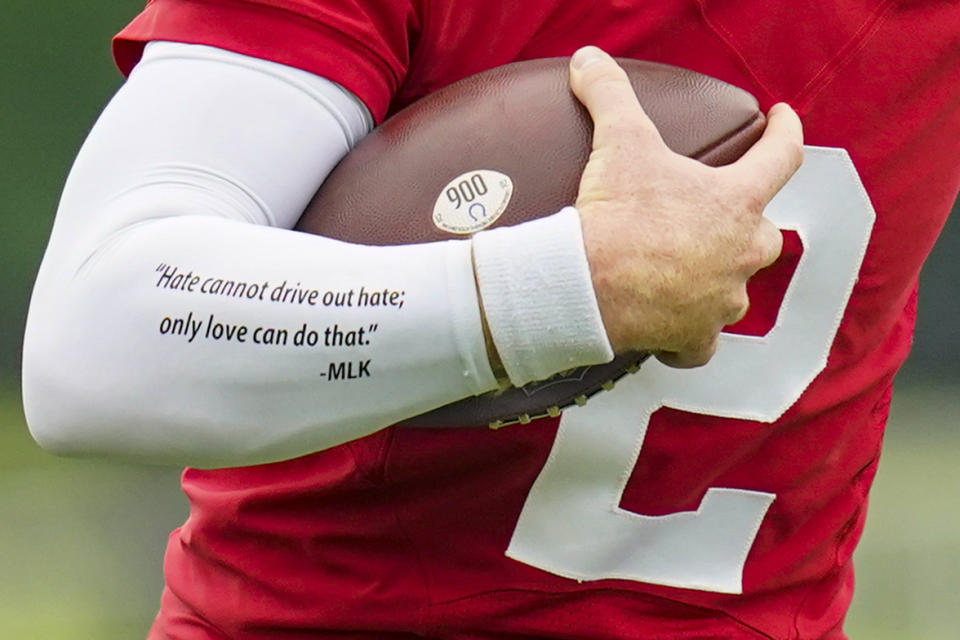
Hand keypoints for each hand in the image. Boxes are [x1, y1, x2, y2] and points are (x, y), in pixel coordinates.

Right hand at [569, 46, 802, 367]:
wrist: (585, 285)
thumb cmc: (615, 217)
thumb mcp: (618, 143)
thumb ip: (610, 95)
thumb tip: (590, 60)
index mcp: (737, 202)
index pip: (783, 157)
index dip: (786, 133)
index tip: (784, 121)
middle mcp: (742, 254)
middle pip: (765, 235)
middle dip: (747, 225)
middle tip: (716, 218)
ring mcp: (722, 300)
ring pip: (735, 289)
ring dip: (718, 278)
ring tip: (685, 270)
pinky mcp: (694, 337)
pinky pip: (704, 343)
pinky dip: (692, 337)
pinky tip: (677, 330)